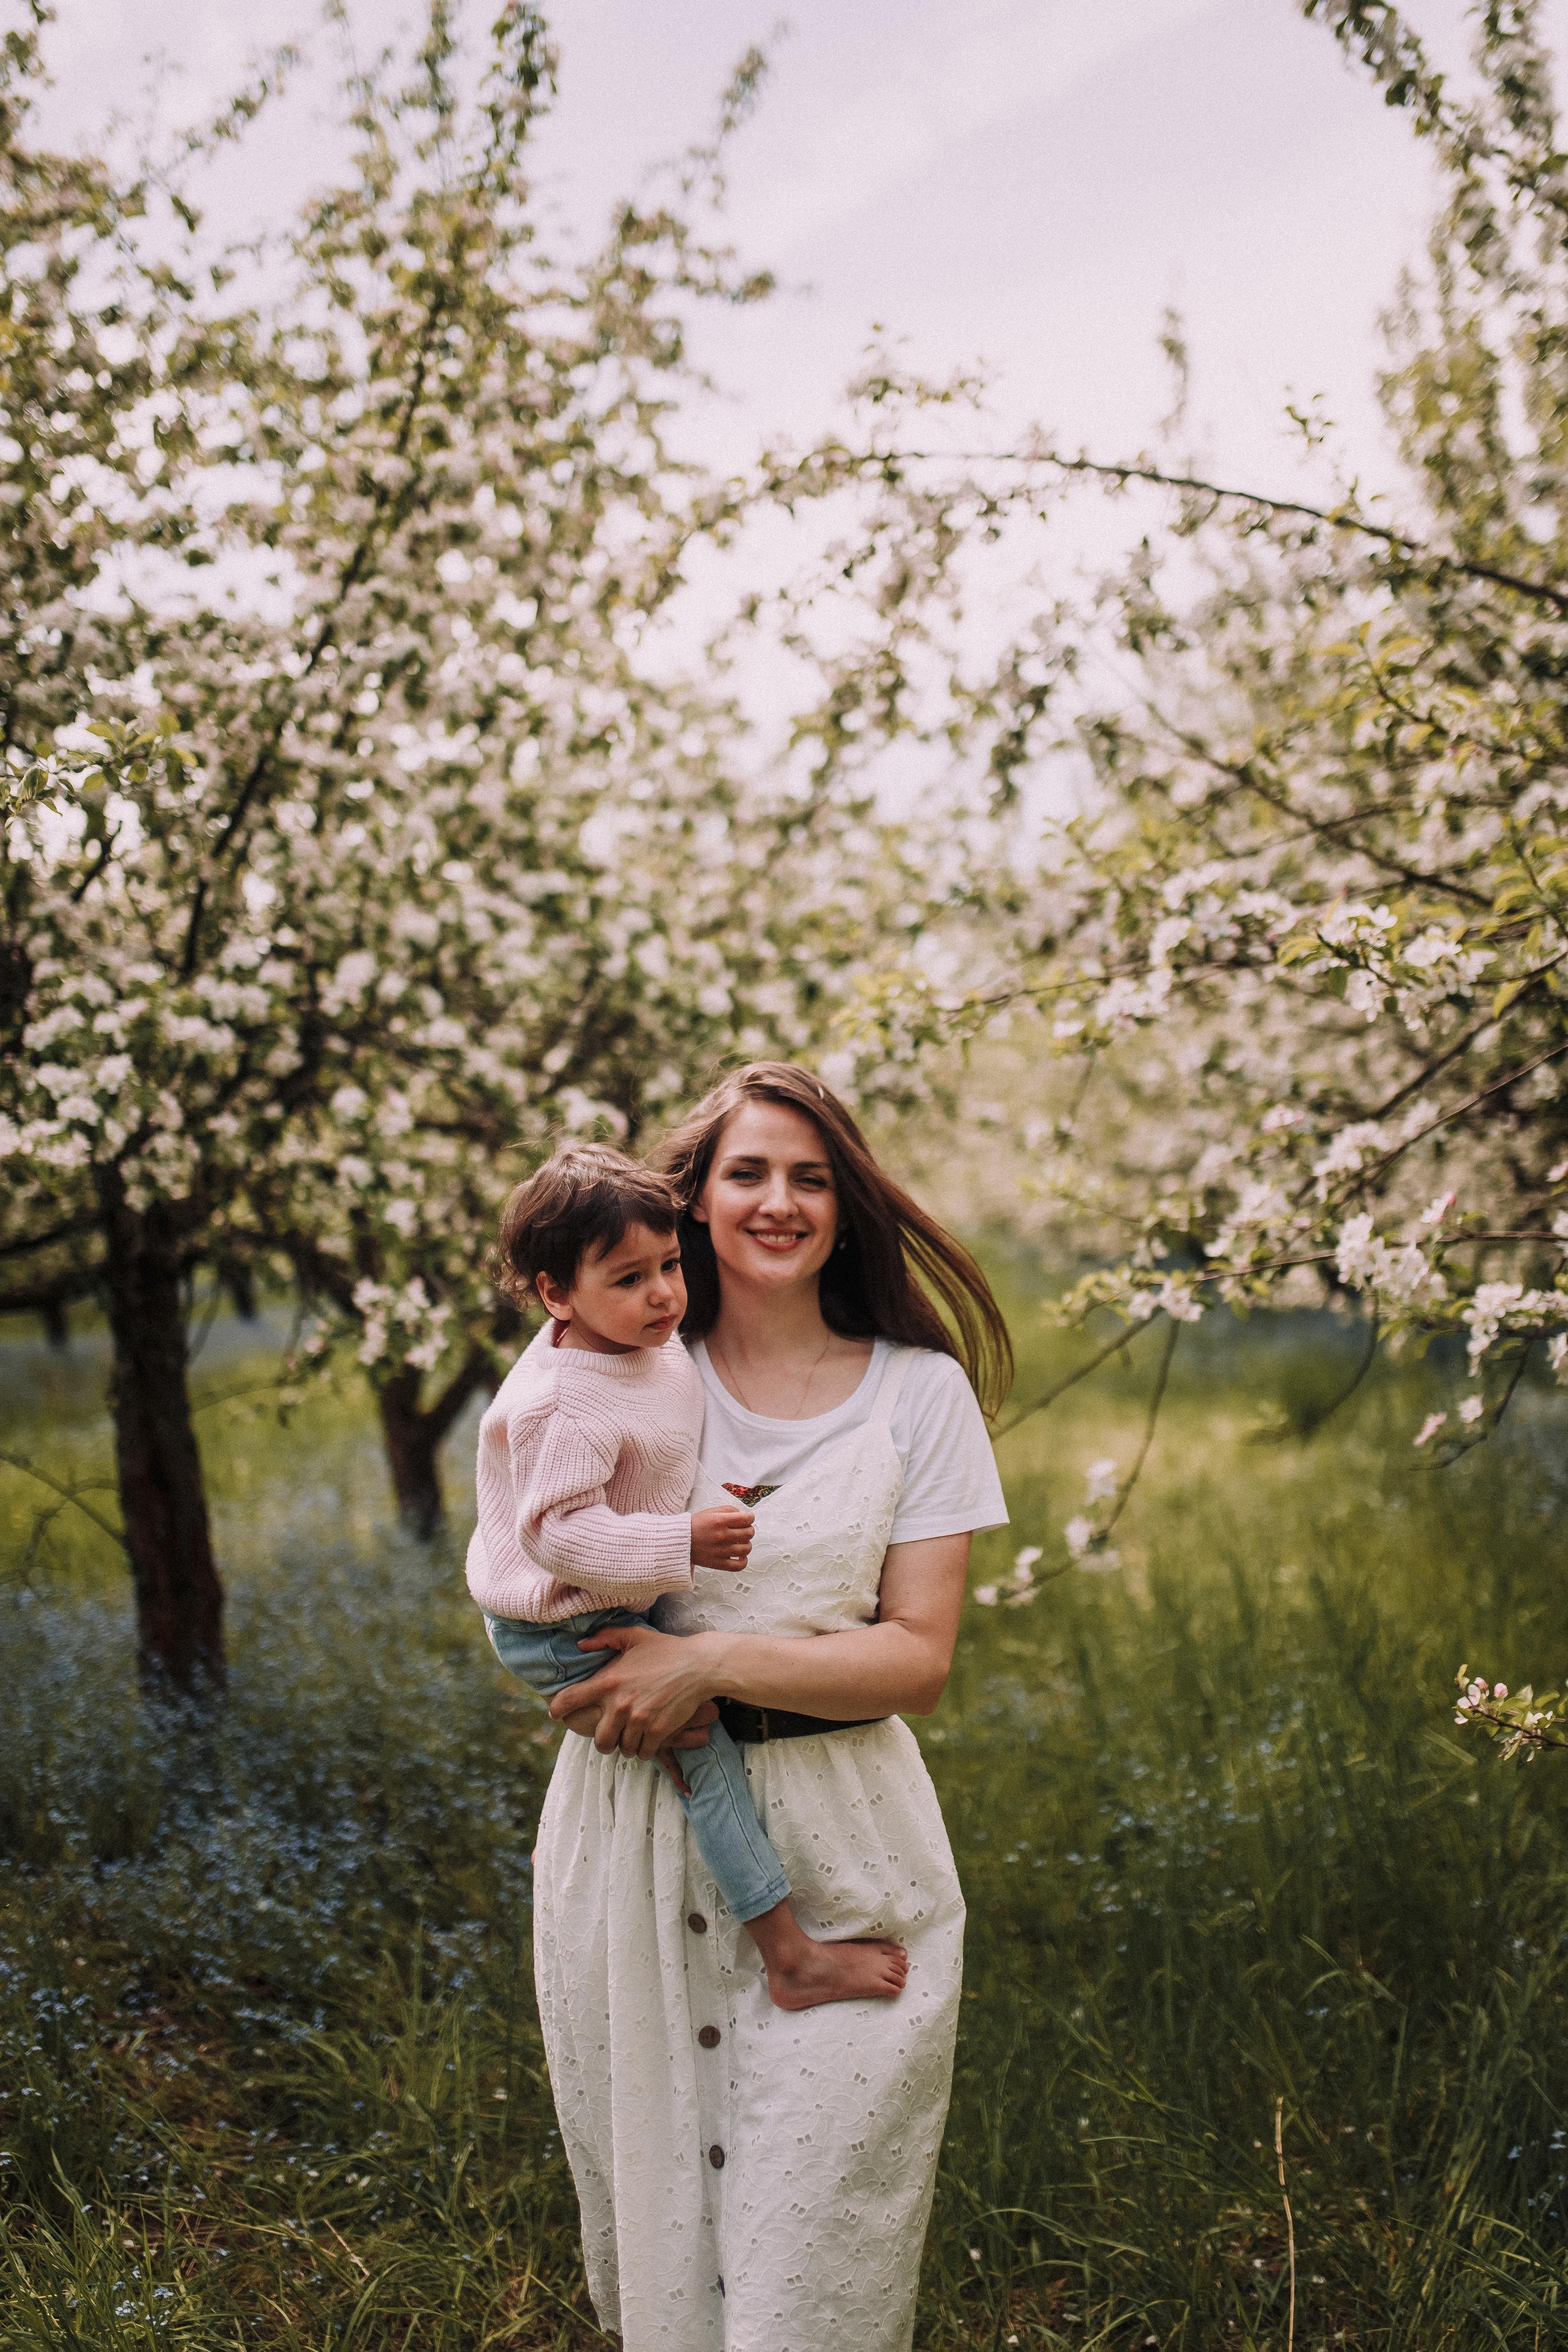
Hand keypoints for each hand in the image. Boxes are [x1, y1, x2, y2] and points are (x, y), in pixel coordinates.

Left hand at [548, 1622, 719, 1758]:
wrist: (700, 1666)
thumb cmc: (667, 1650)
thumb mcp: (634, 1636)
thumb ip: (605, 1638)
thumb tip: (581, 1644)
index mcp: (608, 1681)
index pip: (569, 1700)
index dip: (557, 1710)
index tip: (556, 1714)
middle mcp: (619, 1704)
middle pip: (599, 1740)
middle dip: (604, 1741)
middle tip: (612, 1735)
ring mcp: (639, 1720)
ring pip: (623, 1749)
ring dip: (628, 1745)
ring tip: (635, 1736)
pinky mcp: (658, 1732)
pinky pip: (644, 1753)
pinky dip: (646, 1750)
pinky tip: (650, 1739)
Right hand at [691, 1504, 753, 1572]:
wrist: (678, 1541)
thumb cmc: (695, 1525)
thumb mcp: (710, 1512)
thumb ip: (729, 1510)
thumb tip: (744, 1515)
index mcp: (720, 1521)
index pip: (747, 1519)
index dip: (750, 1518)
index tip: (747, 1519)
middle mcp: (721, 1536)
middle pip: (749, 1533)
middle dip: (748, 1530)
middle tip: (742, 1530)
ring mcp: (720, 1551)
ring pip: (746, 1548)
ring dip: (746, 1544)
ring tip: (739, 1542)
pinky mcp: (717, 1563)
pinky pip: (739, 1565)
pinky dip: (743, 1561)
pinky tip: (739, 1556)